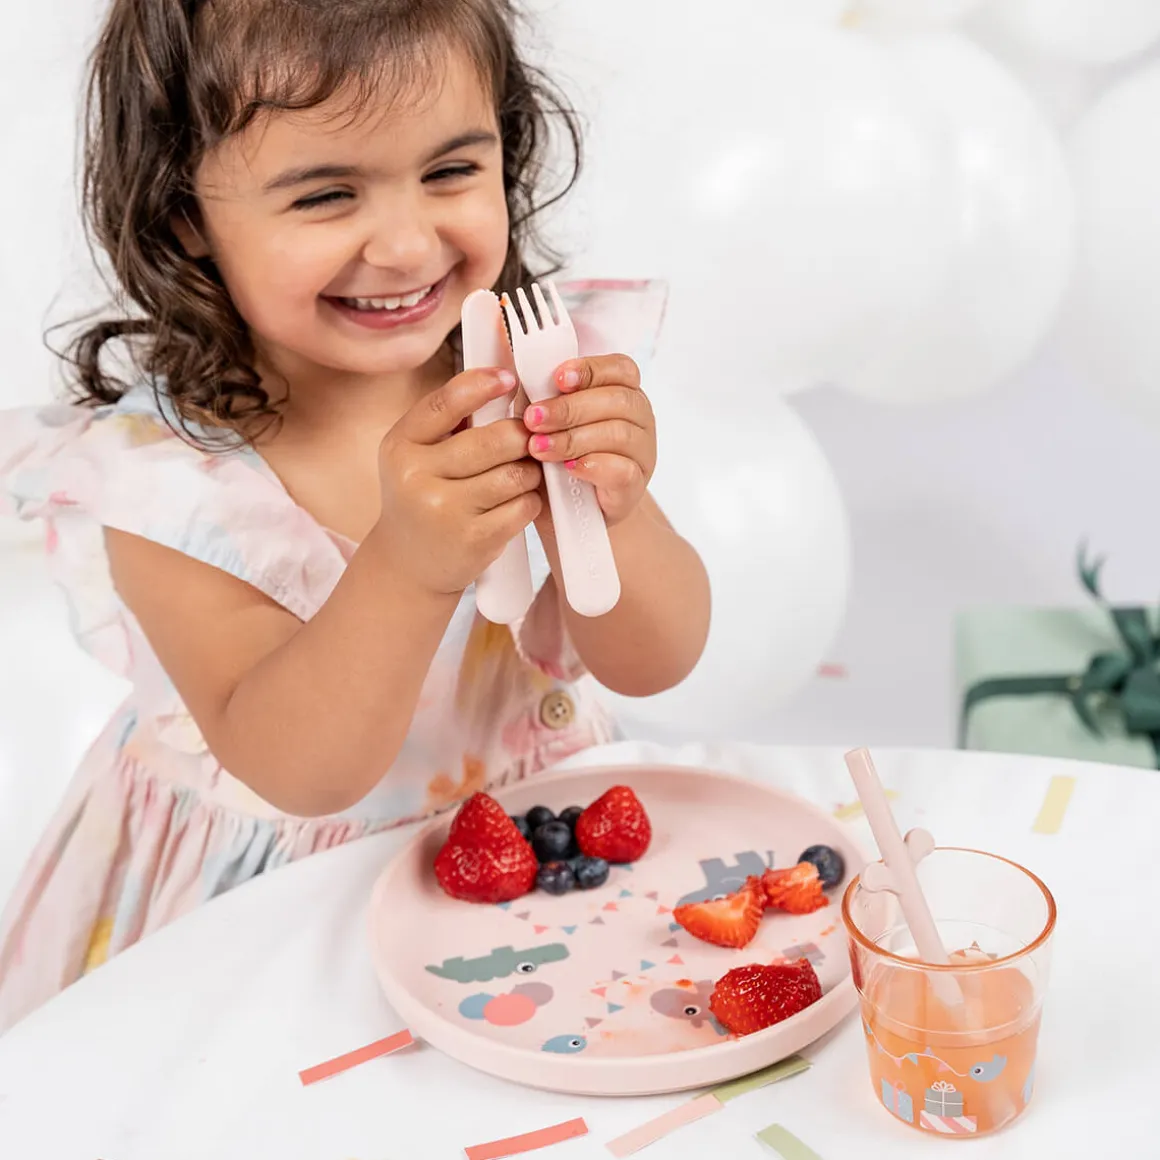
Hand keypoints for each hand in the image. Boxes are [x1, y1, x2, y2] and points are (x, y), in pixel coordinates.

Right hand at [376, 368, 542, 594]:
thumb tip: (504, 381)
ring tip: (521, 473)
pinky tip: (516, 501)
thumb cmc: (423, 496)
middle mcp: (417, 476)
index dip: (483, 385)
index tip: (508, 379)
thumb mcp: (418, 454)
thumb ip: (451, 421)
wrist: (409, 562)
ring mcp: (445, 511)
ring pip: (516, 473)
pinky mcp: (474, 539)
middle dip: (521, 436)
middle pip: (495, 440)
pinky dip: (529, 500)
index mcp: (401, 444)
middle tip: (526, 440)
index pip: (446, 402)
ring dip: (530, 471)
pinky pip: (523, 506)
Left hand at [522, 354, 654, 525]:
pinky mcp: (635, 486)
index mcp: (622, 393)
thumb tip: (524, 372)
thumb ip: (541, 396)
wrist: (569, 513)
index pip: (619, 368)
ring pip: (619, 433)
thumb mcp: (545, 422)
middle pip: (618, 400)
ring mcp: (642, 453)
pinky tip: (569, 468)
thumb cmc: (557, 461)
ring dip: (574, 439)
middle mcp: (639, 419)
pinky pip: (623, 470)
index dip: (590, 369)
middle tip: (534, 419)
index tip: (559, 379)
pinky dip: (593, 466)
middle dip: (570, 408)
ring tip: (539, 448)